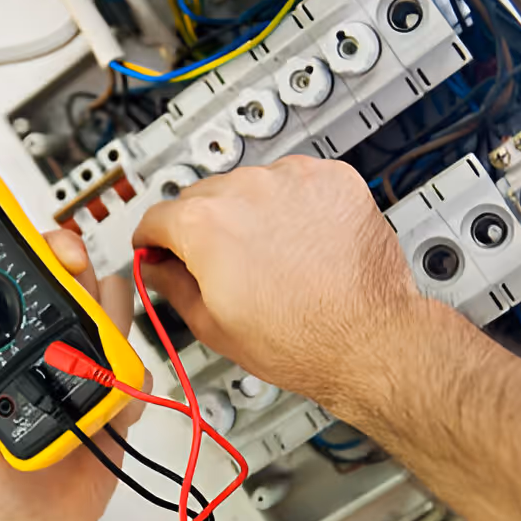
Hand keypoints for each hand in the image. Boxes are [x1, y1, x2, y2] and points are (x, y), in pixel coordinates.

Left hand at [0, 231, 142, 520]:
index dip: (11, 244)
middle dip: (69, 259)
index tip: (14, 230)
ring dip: (106, 304)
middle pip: (63, 278)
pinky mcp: (110, 392)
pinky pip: (133, 368)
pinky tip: (108, 392)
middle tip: (67, 262)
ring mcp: (77, 365)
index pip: (4, 274)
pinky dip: (128, 374)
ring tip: (96, 319)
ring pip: (106, 308)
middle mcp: (37, 345)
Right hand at [132, 155, 426, 407]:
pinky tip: (300, 240)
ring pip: (250, 184)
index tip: (157, 248)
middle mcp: (246, 189)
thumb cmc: (299, 340)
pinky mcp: (332, 179)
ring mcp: (292, 179)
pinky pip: (296, 182)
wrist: (368, 340)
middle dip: (201, 227)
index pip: (156, 216)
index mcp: (204, 223)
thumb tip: (156, 268)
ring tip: (269, 255)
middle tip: (220, 263)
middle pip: (201, 196)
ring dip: (249, 211)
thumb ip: (172, 285)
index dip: (152, 241)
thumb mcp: (212, 325)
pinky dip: (292, 205)